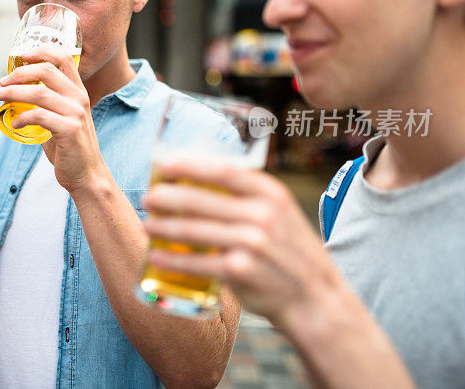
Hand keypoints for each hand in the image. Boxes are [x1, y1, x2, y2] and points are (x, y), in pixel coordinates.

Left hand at [0, 47, 106, 192]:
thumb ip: (45, 107)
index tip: (21, 56)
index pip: (64, 58)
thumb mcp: (63, 120)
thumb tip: (14, 98)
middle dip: (19, 74)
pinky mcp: (68, 130)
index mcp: (78, 92)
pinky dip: (21, 117)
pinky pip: (38, 116)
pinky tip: (14, 123)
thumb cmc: (71, 148)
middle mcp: (79, 98)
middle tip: (2, 83)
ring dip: (13, 93)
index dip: (41, 51)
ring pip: (38, 93)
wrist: (87, 175)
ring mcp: (75, 114)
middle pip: (46, 70)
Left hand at [143, 158, 342, 328]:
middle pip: (200, 200)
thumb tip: (200, 184)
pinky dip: (172, 261)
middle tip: (149, 199)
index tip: (166, 165)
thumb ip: (249, 199)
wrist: (316, 299)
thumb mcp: (280, 214)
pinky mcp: (241, 271)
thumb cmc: (289, 253)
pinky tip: (156, 258)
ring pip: (193, 231)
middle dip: (167, 198)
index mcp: (271, 194)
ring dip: (164, 228)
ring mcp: (252, 243)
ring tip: (148, 226)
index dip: (190, 165)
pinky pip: (197, 262)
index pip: (224, 170)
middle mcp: (263, 215)